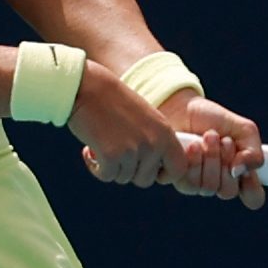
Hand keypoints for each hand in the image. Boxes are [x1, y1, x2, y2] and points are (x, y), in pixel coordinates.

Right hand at [69, 62, 186, 187]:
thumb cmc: (113, 103)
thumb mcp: (146, 120)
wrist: (88, 87)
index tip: (150, 172)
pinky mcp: (111, 156)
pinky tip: (89, 150)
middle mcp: (153, 143)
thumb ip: (155, 142)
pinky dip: (96, 167)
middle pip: (145, 179)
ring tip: (102, 145)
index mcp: (165, 133)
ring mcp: (133, 150)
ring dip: (111, 167)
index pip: (178, 169)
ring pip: (123, 178)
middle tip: (117, 154)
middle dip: (129, 172)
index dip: (165, 175)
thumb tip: (154, 173)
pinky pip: (106, 176)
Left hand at [160, 93, 265, 209]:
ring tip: (208, 136)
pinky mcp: (180, 179)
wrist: (182, 108)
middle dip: (226, 162)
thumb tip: (240, 171)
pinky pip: (190, 184)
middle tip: (224, 140)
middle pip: (228, 192)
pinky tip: (193, 145)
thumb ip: (253, 151)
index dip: (252, 188)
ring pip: (209, 188)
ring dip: (211, 158)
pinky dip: (194, 161)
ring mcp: (199, 183)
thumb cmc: (213, 119)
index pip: (253, 197)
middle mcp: (220, 182)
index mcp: (239, 173)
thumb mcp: (243, 129)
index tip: (247, 169)